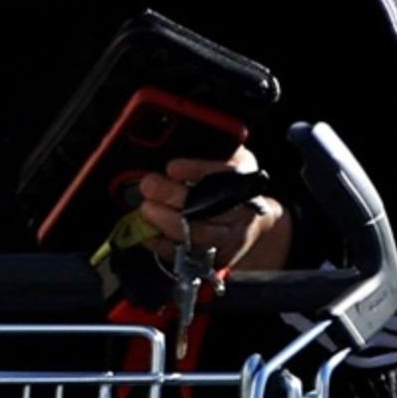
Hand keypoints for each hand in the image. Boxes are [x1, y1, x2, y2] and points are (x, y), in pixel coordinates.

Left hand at [134, 150, 290, 272]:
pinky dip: (161, 243)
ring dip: (165, 221)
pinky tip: (145, 232)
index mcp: (245, 182)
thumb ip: (214, 152)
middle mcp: (241, 213)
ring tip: (145, 208)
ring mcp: (228, 238)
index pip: (228, 174)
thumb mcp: (230, 162)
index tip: (172, 167)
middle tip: (148, 185)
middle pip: (210, 206)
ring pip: (198, 234)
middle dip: (174, 196)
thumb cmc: (230, 187)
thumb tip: (181, 139)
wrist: (251, 226)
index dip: (198, 170)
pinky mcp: (212, 258)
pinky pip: (184, 254)